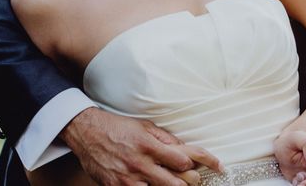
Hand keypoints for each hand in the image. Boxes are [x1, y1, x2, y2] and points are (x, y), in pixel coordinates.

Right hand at [61, 107, 222, 185]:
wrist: (87, 133)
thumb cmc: (117, 128)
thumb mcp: (145, 126)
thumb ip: (166, 139)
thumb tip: (185, 149)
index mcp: (149, 145)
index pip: (184, 159)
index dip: (204, 163)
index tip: (218, 165)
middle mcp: (141, 163)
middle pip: (178, 182)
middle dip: (192, 180)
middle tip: (196, 177)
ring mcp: (129, 178)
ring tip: (176, 181)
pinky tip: (154, 184)